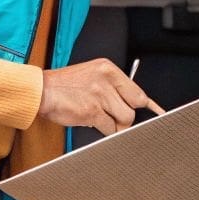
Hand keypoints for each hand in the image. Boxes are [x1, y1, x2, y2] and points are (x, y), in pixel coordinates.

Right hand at [38, 58, 163, 133]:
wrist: (40, 91)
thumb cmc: (64, 86)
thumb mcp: (91, 75)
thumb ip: (112, 87)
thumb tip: (132, 103)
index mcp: (108, 69)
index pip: (137, 91)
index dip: (147, 105)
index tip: (158, 114)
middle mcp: (106, 80)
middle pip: (134, 106)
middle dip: (127, 116)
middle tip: (115, 117)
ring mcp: (99, 96)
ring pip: (125, 119)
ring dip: (116, 125)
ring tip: (101, 119)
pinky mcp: (92, 111)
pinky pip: (109, 128)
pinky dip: (104, 130)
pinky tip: (91, 121)